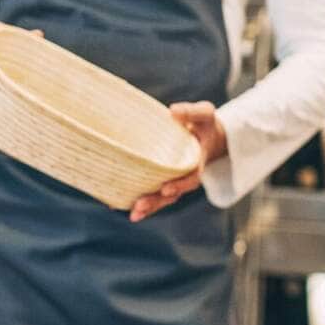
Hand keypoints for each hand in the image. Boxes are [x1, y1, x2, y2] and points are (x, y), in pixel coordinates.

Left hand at [129, 101, 225, 221]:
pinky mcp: (164, 179)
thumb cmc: (204, 122)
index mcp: (198, 161)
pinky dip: (137, 199)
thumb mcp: (204, 113)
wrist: (207, 135)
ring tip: (133, 214)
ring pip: (162, 199)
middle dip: (156, 202)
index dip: (179, 185)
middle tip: (139, 207)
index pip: (190, 177)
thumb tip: (172, 111)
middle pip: (172, 194)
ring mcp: (175, 179)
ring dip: (148, 207)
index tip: (166, 189)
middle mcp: (186, 175)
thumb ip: (191, 112)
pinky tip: (117, 204)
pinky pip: (152, 192)